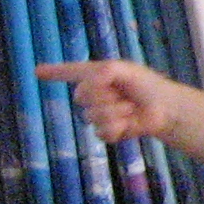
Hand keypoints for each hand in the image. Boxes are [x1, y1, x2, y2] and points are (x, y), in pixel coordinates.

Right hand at [37, 58, 185, 143]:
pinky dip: (118, 126)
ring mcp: (100, 114)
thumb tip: (87, 86)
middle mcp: (95, 95)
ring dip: (115, 111)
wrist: (167, 109)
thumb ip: (103, 72)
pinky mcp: (108, 132)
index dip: (55, 72)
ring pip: (92, 116)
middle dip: (103, 94)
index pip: (72, 72)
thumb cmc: (148, 85)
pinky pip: (101, 132)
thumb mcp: (125, 70)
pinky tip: (129, 122)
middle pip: (81, 96)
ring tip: (131, 107)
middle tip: (124, 94)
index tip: (36, 71)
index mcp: (98, 76)